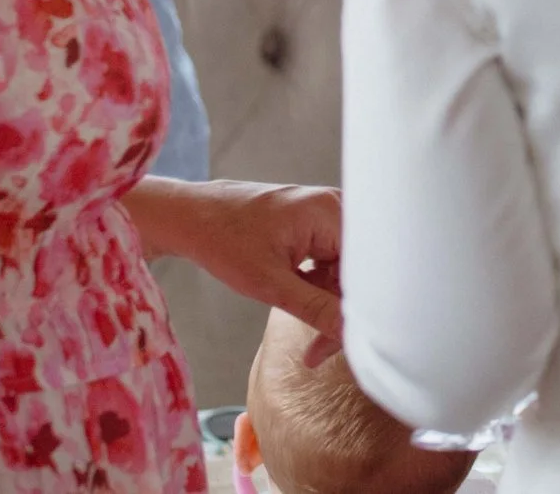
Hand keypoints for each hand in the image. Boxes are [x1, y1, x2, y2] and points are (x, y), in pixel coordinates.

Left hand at [126, 178, 342, 359]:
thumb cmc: (224, 241)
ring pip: (346, 271)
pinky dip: (319, 290)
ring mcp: (328, 214)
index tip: (345, 346)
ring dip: (328, 304)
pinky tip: (299, 305)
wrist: (193, 217)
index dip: (360, 311)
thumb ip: (315, 309)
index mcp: (331, 212)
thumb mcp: (269, 284)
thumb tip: (350, 334)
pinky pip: (333, 262)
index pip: (366, 270)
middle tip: (316, 352)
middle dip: (341, 313)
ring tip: (305, 335)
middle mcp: (337, 207)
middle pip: (359, 271)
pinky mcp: (318, 224)